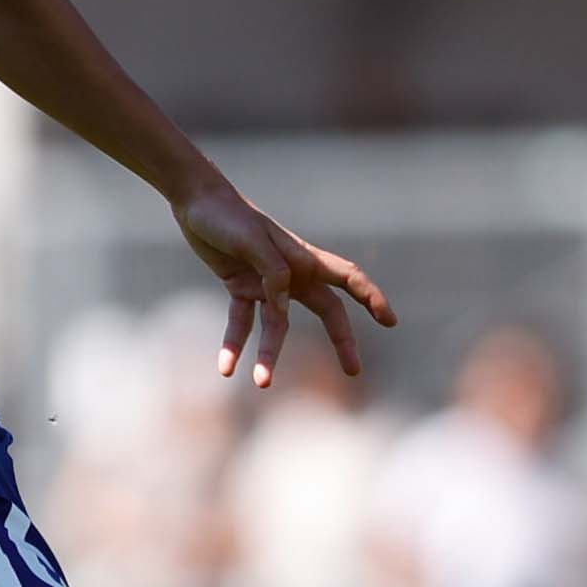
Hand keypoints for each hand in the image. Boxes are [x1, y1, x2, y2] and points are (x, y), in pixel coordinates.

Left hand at [180, 183, 392, 386]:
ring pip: (278, 326)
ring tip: (262, 384)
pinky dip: (234, 345)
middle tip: (353, 371)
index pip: (349, 278)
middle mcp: (291, 273)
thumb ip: (273, 271)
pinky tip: (225, 368)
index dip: (371, 297)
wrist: (197, 202)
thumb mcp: (253, 241)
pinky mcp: (240, 288)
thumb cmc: (229, 217)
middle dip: (342, 340)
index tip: (389, 321)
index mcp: (304, 257)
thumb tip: (282, 303)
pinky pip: (241, 323)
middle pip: (327, 311)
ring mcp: (266, 284)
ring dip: (270, 354)